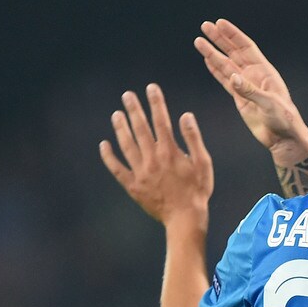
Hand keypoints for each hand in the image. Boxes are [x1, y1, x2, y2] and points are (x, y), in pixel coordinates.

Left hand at [99, 84, 212, 229]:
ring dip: (121, 128)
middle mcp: (152, 158)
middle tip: (127, 96)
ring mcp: (140, 172)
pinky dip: (109, 157)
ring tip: (116, 114)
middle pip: (141, 129)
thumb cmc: (198, 191)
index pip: (161, 121)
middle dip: (134, 110)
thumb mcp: (204, 164)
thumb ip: (194, 139)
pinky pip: (117, 168)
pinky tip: (104, 145)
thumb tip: (185, 116)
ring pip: (127, 145)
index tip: (151, 88)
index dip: (156, 103)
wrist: (185, 218)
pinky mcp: (133, 185)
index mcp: (170, 152)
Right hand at [195, 18, 307, 164]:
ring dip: (212, 53)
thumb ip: (250, 91)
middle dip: (220, 39)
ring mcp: (246, 86)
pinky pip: (225, 80)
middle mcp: (254, 76)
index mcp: (265, 72)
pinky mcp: (240, 98)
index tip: (220, 23)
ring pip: (226, 65)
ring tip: (198, 41)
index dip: (233, 35)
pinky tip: (207, 60)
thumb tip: (232, 77)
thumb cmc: (284, 120)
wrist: (283, 138)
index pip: (246, 47)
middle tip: (205, 26)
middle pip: (234, 52)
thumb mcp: (269, 105)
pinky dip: (215, 70)